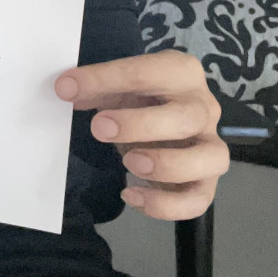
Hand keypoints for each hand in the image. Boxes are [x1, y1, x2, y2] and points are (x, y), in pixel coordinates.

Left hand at [55, 49, 229, 219]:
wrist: (165, 120)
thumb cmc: (142, 98)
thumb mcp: (117, 86)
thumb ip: (93, 86)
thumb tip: (66, 89)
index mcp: (182, 71)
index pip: (147, 72)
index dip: (104, 79)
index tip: (67, 88)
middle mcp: (203, 106)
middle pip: (186, 117)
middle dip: (140, 125)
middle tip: (99, 128)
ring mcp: (211, 144)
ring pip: (210, 159)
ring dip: (167, 165)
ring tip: (129, 164)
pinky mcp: (207, 180)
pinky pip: (199, 199)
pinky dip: (166, 205)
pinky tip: (132, 196)